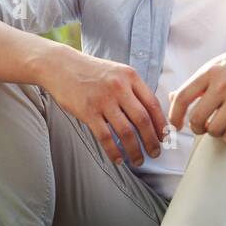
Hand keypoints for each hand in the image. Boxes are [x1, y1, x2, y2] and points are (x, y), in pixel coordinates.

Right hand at [39, 47, 166, 166]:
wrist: (61, 66)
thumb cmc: (91, 71)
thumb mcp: (118, 72)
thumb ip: (133, 89)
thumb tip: (150, 114)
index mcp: (131, 77)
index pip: (153, 104)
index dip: (161, 124)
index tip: (164, 137)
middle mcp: (119, 87)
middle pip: (142, 119)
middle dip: (152, 140)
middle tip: (156, 153)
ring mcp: (103, 100)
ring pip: (126, 131)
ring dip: (134, 150)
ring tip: (138, 160)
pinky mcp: (88, 111)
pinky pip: (105, 136)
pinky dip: (113, 150)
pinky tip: (118, 159)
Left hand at [169, 39, 225, 143]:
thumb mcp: (218, 65)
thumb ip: (196, 82)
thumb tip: (170, 98)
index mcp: (210, 71)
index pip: (181, 97)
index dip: (174, 116)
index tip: (177, 125)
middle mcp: (222, 84)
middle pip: (196, 118)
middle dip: (196, 128)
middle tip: (201, 127)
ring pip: (214, 129)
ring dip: (213, 133)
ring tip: (218, 126)